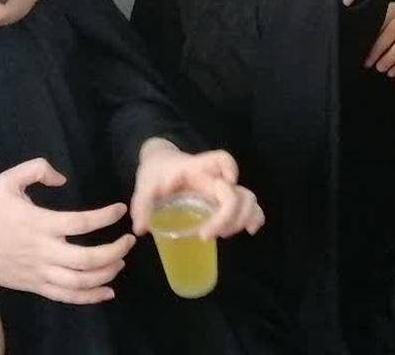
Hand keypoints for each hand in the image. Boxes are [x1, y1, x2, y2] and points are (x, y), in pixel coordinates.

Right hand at [0, 158, 135, 304]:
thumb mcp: (5, 181)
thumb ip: (35, 169)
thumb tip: (61, 178)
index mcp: (41, 224)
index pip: (81, 223)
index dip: (105, 217)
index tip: (120, 210)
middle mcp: (44, 251)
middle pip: (87, 258)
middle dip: (114, 251)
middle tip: (129, 241)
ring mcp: (41, 272)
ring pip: (80, 281)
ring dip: (106, 274)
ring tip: (120, 262)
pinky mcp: (36, 286)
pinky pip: (66, 297)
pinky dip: (90, 298)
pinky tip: (108, 292)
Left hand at [128, 139, 264, 240]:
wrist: (161, 166)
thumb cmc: (157, 172)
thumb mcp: (145, 184)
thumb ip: (142, 203)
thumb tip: (140, 228)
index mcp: (198, 169)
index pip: (221, 159)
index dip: (230, 168)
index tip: (228, 184)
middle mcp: (216, 179)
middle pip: (238, 192)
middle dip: (228, 217)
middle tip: (205, 236)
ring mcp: (222, 190)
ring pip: (248, 199)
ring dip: (242, 219)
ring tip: (223, 236)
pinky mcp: (224, 201)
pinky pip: (247, 207)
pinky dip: (254, 217)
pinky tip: (250, 231)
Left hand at [364, 2, 394, 95]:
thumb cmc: (382, 43)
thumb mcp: (373, 33)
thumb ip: (366, 31)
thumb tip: (349, 35)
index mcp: (393, 9)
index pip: (382, 17)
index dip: (372, 34)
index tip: (361, 48)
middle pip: (393, 30)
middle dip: (379, 48)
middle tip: (368, 62)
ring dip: (391, 57)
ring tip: (380, 68)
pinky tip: (392, 72)